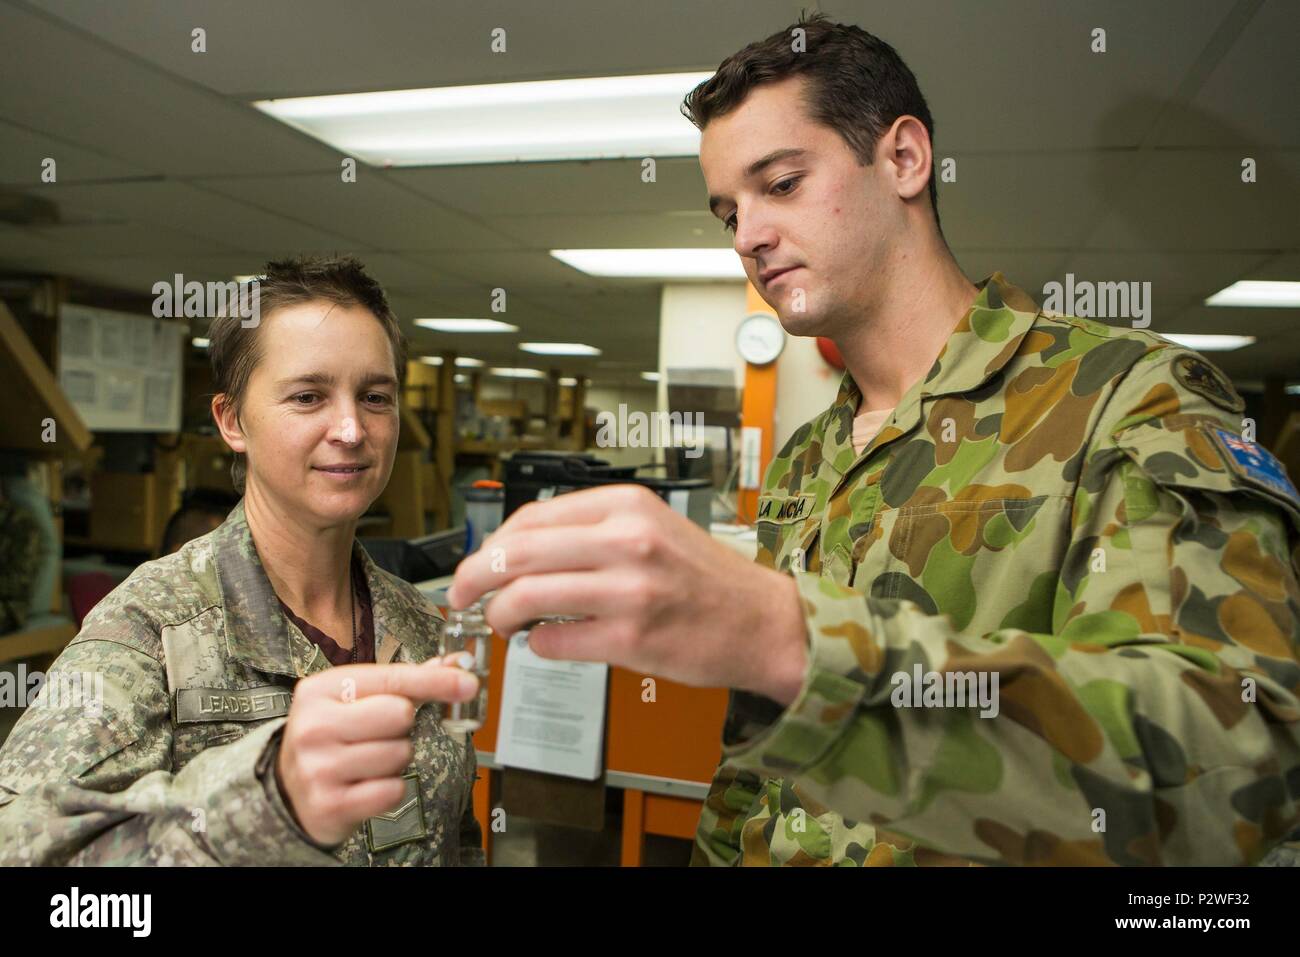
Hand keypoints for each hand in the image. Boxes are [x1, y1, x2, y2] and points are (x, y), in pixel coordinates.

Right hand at [274, 659, 478, 846]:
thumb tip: (457, 663)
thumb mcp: (355, 700)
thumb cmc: (332, 737)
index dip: (436, 681)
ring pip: (399, 754)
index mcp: (320, 690)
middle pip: (400, 714)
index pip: (392, 679)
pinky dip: (390, 788)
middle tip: (379, 734)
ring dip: (396, 759)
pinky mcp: (330, 804)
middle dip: (402, 727)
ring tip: (369, 760)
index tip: (467, 683)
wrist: (289, 791)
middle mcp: (314, 726)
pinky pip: (392, 790)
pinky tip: (367, 784)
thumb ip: (406, 681)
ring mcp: (319, 767)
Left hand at [447, 485, 807, 703]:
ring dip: (499, 615)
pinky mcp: (632, 638)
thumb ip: (589, 531)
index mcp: (627, 505)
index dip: (489, 544)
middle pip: (516, 553)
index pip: (530, 517)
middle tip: (460, 594)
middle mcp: (627, 540)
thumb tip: (516, 550)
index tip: (476, 562)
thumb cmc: (704, 579)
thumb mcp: (652, 527)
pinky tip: (546, 641)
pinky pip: (556, 641)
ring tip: (501, 623)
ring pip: (527, 598)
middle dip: (472, 576)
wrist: (763, 622)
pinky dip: (538, 644)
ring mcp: (630, 590)